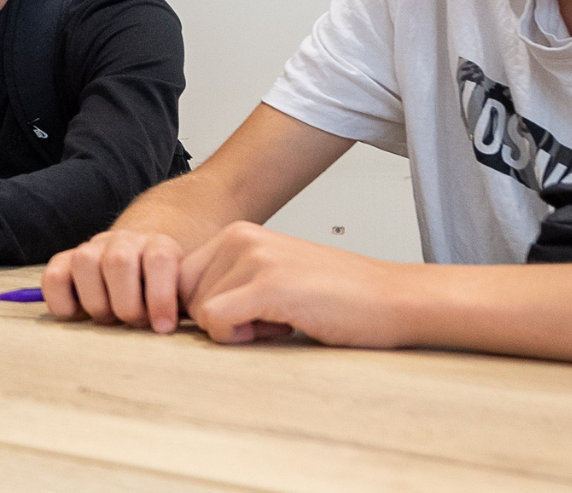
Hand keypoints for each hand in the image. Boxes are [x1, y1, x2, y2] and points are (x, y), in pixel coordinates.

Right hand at [43, 229, 186, 332]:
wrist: (140, 265)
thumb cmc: (163, 293)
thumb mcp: (182, 295)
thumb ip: (182, 306)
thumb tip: (176, 328)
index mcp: (158, 246)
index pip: (158, 259)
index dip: (160, 295)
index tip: (163, 327)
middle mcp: (123, 241)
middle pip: (118, 260)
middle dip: (126, 303)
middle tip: (133, 322)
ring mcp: (92, 249)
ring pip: (85, 261)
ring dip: (96, 301)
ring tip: (107, 318)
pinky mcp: (64, 262)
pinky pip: (53, 276)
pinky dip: (62, 301)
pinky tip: (77, 314)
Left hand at [178, 222, 413, 347]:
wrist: (393, 298)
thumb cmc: (336, 297)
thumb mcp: (270, 276)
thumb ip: (228, 284)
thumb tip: (179, 314)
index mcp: (237, 234)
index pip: (182, 278)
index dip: (206, 308)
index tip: (243, 316)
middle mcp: (239, 238)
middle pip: (185, 295)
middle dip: (216, 319)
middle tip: (264, 321)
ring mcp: (253, 258)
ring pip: (199, 311)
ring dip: (234, 330)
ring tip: (281, 320)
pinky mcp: (268, 285)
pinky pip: (216, 321)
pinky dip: (237, 337)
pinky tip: (278, 328)